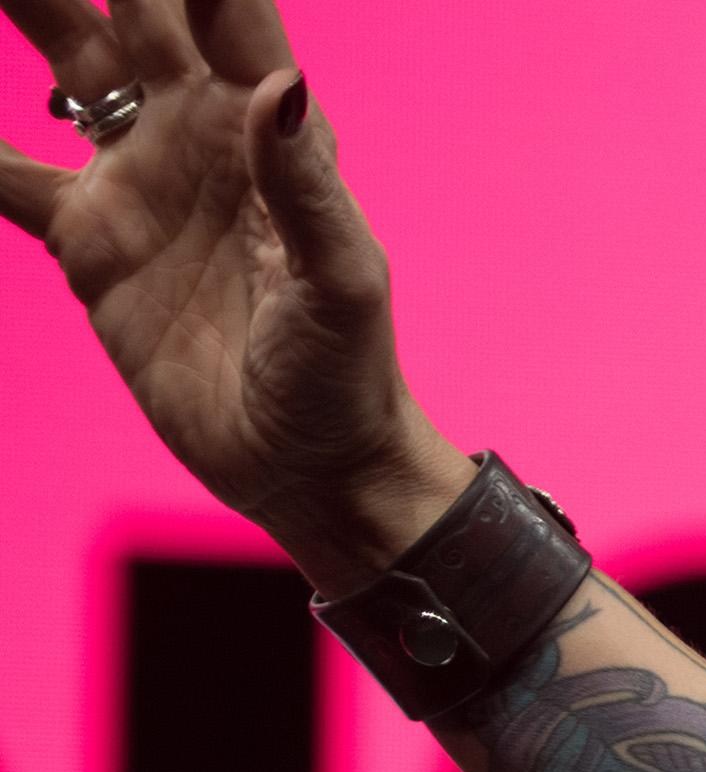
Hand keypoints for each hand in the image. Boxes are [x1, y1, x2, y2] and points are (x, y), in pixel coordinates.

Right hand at [0, 0, 466, 587]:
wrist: (306, 466)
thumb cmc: (347, 374)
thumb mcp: (340, 281)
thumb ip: (306, 186)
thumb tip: (281, 84)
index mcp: (273, 128)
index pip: (225, 10)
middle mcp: (200, 132)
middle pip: (131, 14)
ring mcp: (139, 178)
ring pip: (67, 62)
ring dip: (30, 8)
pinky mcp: (89, 239)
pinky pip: (4, 173)